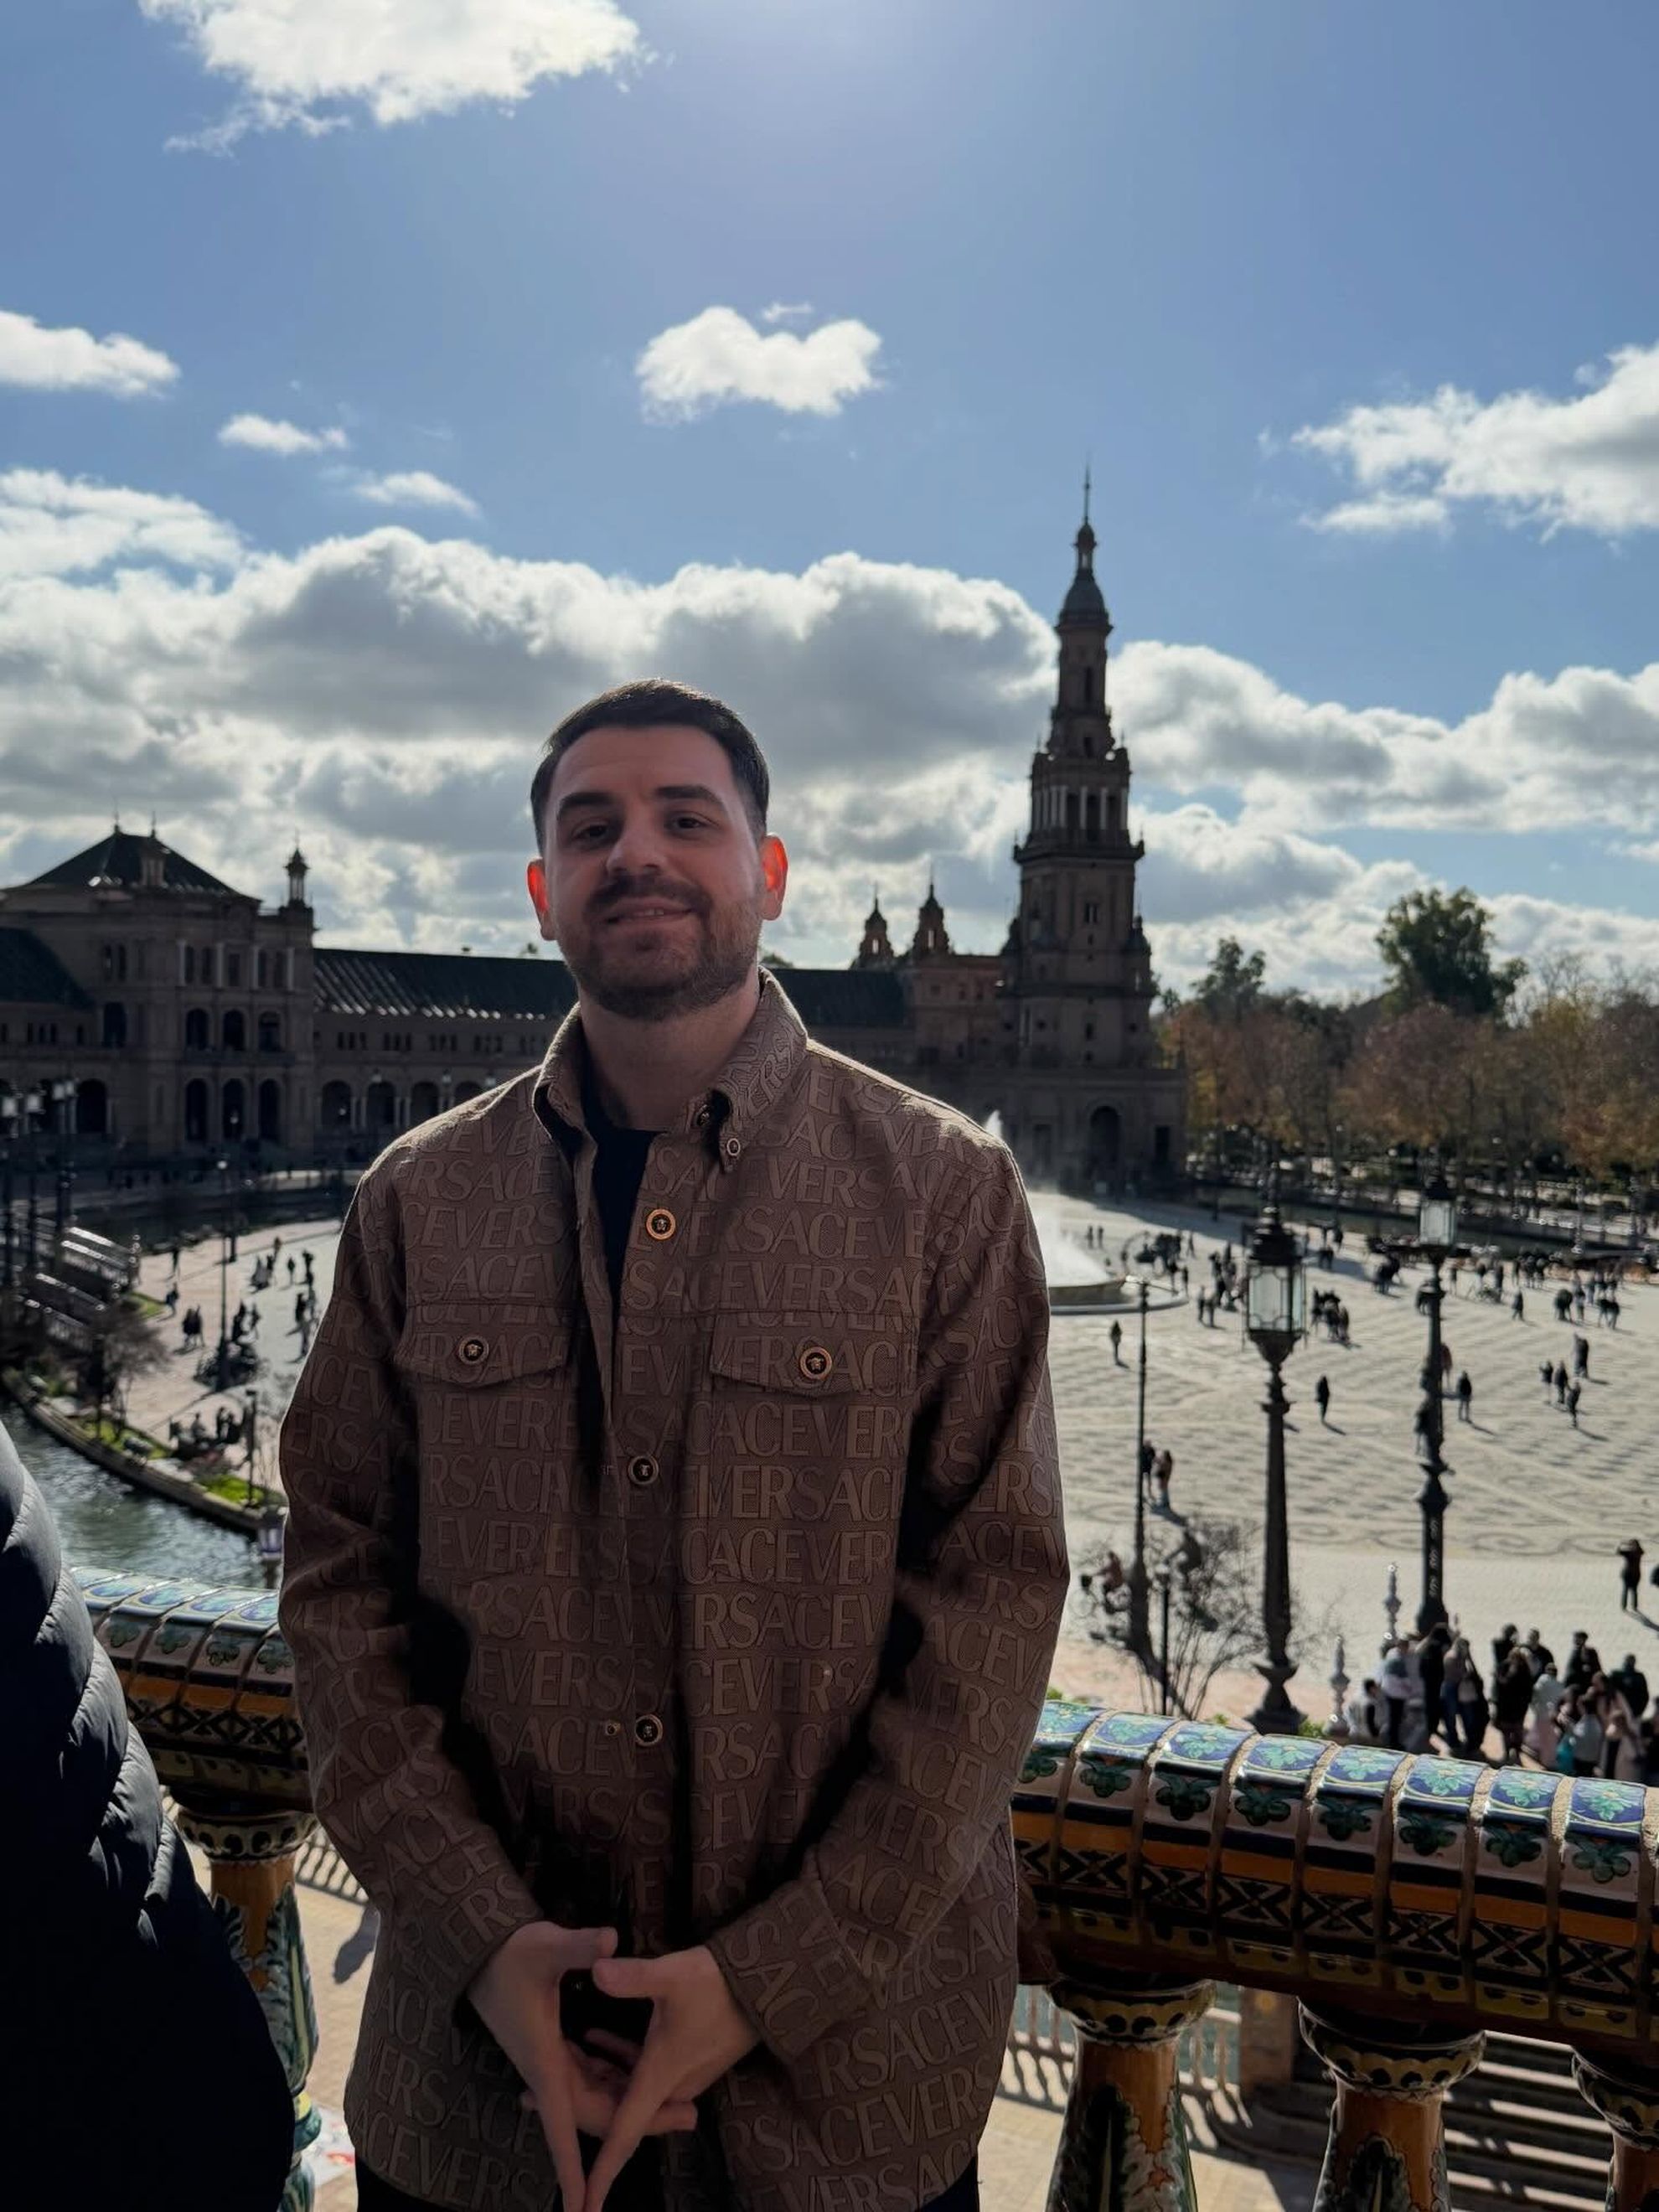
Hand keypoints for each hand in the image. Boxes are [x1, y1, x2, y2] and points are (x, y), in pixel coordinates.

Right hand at [466, 1923, 697, 2209]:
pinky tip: (635, 2067)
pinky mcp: (554, 2046)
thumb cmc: (509, 1951)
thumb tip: (610, 1939)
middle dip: (639, 2123)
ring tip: (681, 2101)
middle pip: (596, 2113)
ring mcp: (551, 2060)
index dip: (573, 2170)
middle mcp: (549, 2069)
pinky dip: (615, 2077)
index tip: (582, 2210)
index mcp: (545, 2059)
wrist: (479, 1948)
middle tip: (690, 2116)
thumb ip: (578, 1945)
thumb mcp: (544, 1945)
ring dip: (632, 2101)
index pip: (563, 2125)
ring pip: (596, 2096)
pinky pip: (590, 2076)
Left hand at [579, 1945, 758, 2211]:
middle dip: (572, 2106)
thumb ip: (634, 1977)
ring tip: (556, 2060)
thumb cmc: (719, 1983)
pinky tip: (596, 2038)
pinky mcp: (683, 2060)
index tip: (582, 2207)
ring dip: (592, 2079)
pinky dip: (614, 2063)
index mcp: (659, 2077)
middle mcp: (668, 2085)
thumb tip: (596, 1970)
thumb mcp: (674, 1975)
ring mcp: (678, 2075)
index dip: (600, 2173)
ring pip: (624, 2092)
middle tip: (522, 2096)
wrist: (764, 1983)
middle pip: (614, 2114)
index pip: (623, 2135)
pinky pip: (638, 2075)